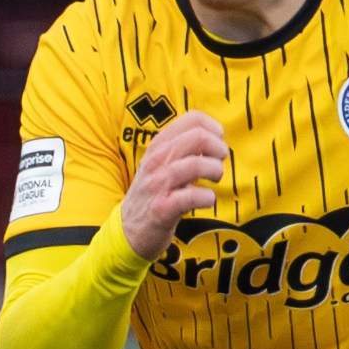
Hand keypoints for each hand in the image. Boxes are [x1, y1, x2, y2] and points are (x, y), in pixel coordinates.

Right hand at [121, 110, 227, 257]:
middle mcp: (156, 160)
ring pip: (196, 165)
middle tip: (219, 162)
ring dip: (215, 171)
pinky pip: (191, 197)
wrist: (129, 229)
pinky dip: (207, 197)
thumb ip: (183, 149)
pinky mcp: (162, 209)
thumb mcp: (162, 164)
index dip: (214, 129)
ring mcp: (157, 184)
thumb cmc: (154, 194)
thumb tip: (215, 138)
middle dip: (218, 149)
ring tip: (214, 180)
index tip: (218, 142)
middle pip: (198, 137)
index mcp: (159, 145)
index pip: (192, 119)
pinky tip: (207, 200)